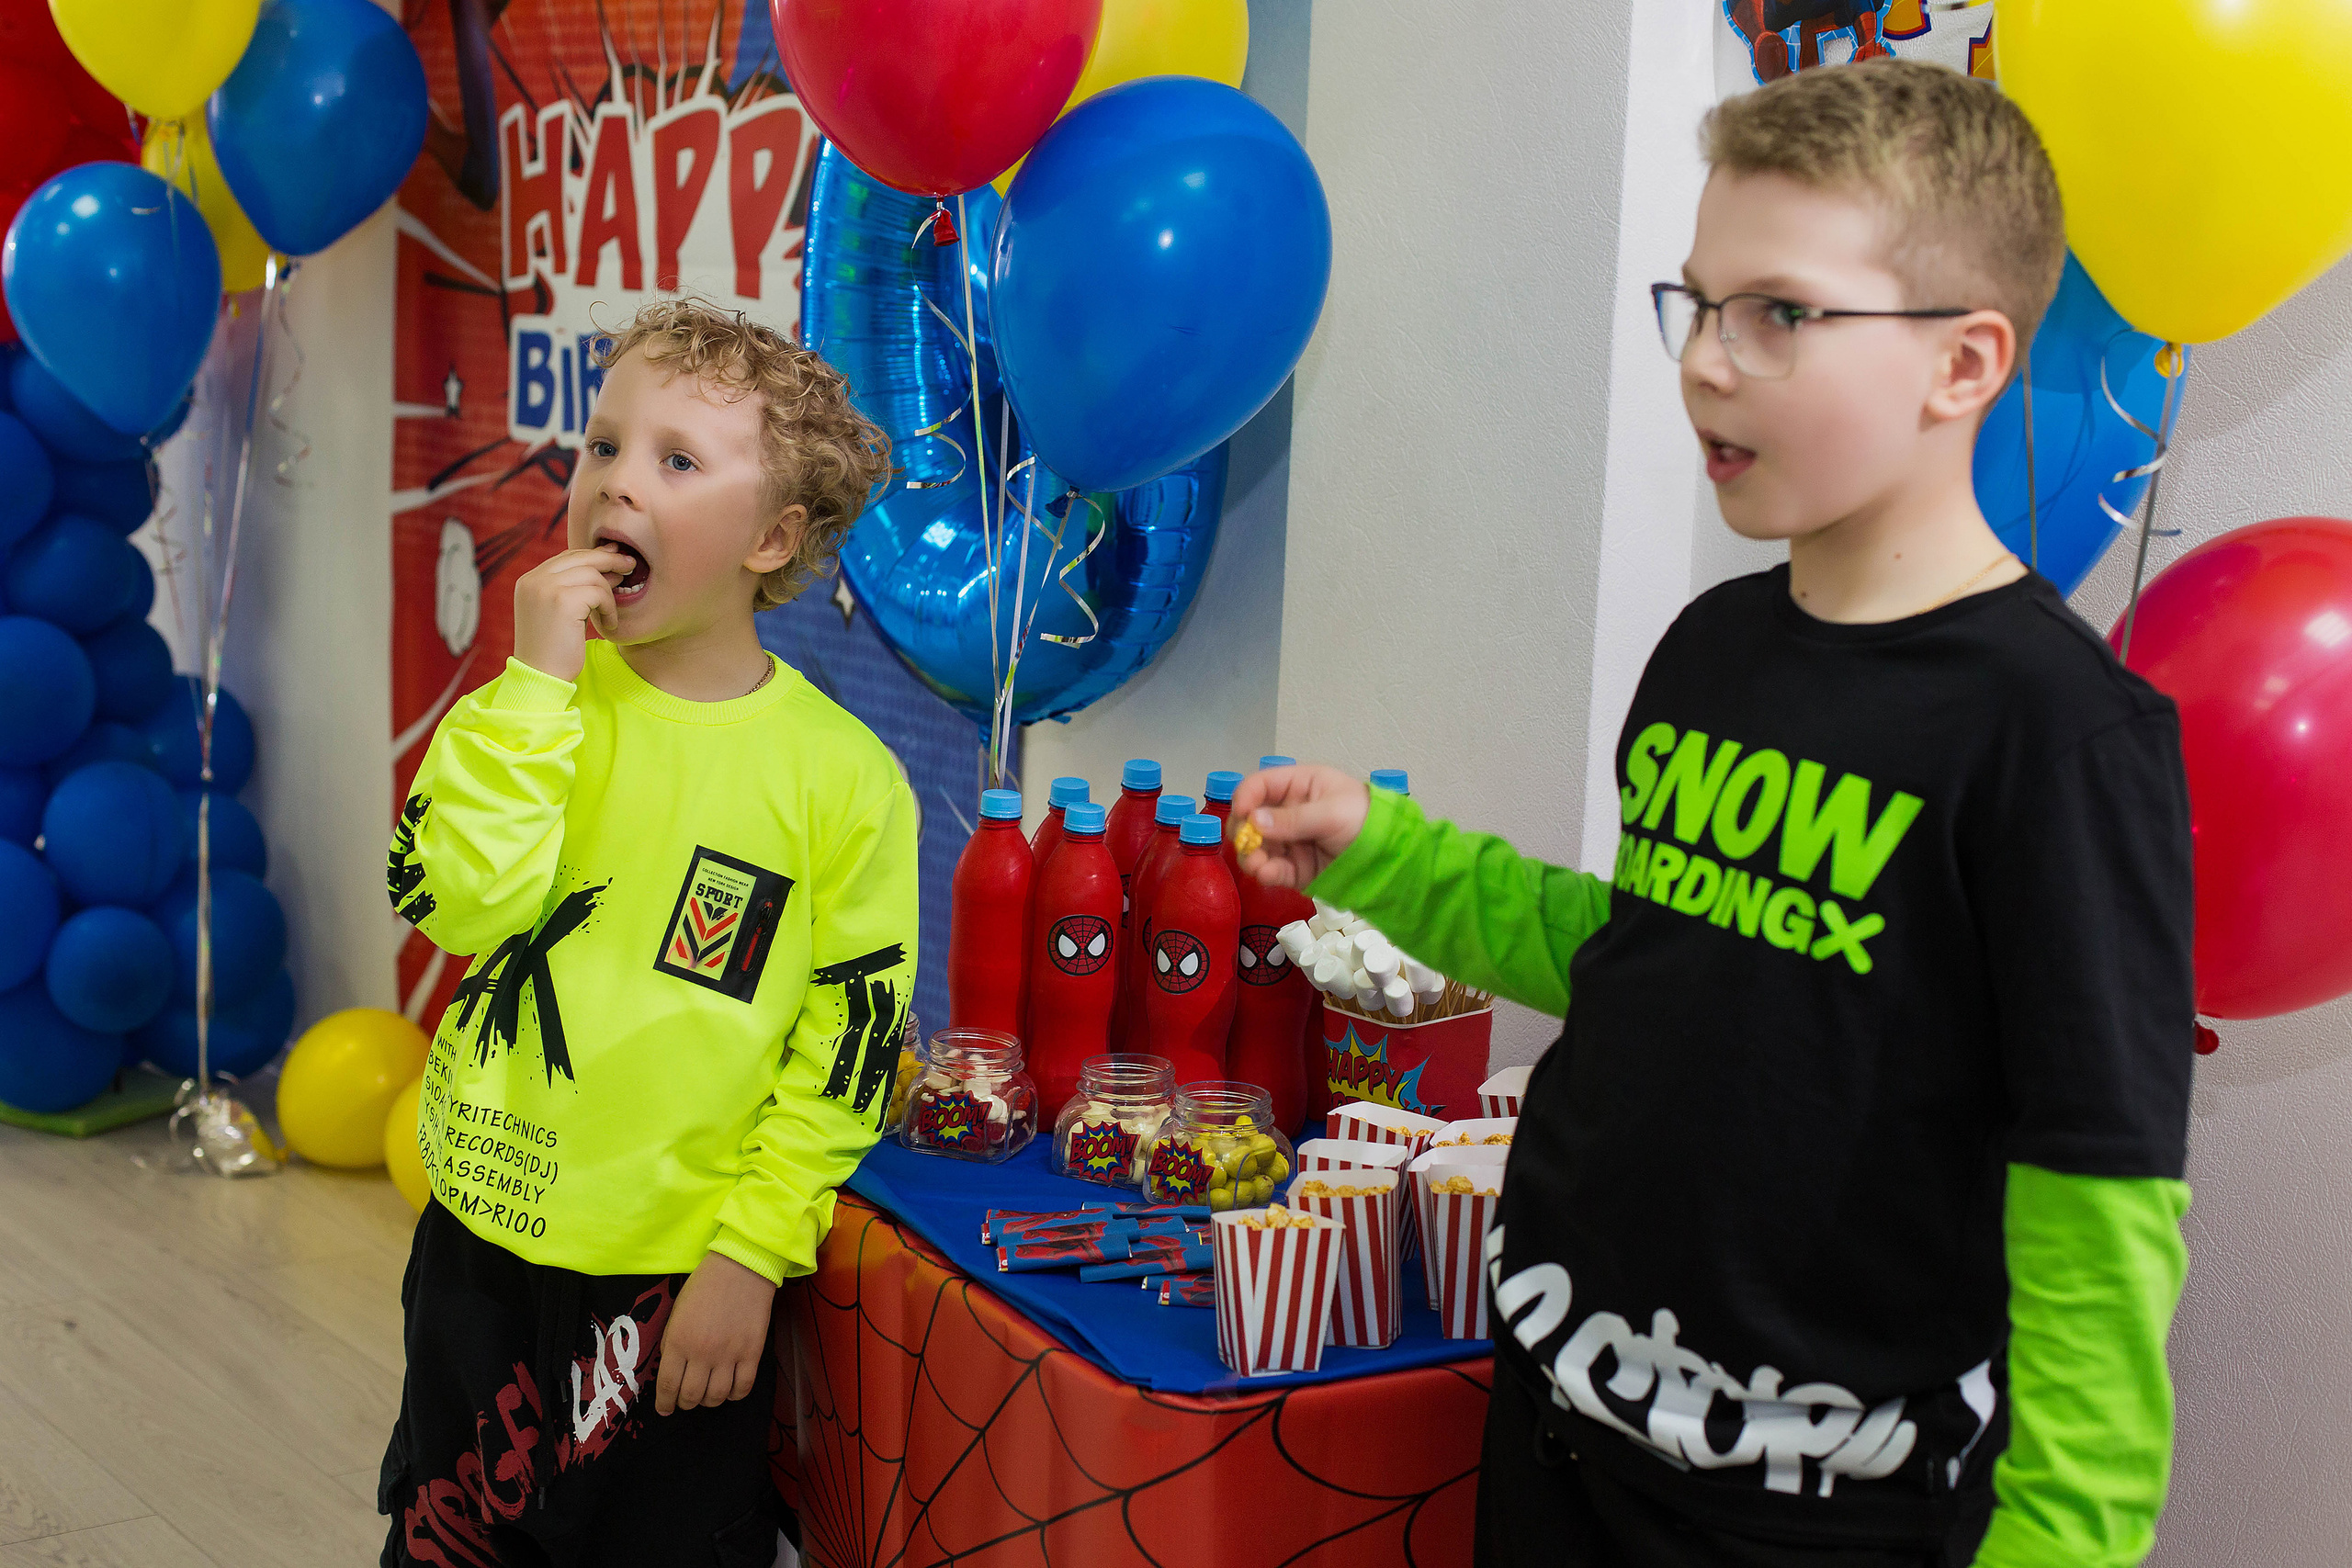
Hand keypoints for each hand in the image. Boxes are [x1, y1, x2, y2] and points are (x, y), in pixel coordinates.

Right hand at [512, 547, 628, 681]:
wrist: (541, 678)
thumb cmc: (554, 650)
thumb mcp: (559, 613)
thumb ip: (572, 589)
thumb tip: (607, 565)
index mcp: (529, 581)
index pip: (567, 557)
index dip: (594, 556)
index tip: (616, 558)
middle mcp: (534, 580)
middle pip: (581, 557)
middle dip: (609, 559)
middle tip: (630, 565)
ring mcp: (545, 588)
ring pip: (593, 574)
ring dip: (609, 594)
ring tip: (610, 615)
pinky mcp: (562, 600)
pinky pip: (599, 592)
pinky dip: (610, 608)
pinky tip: (609, 625)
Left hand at [654, 1251, 775, 1415]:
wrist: (742, 1268)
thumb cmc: (704, 1286)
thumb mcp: (677, 1312)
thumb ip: (672, 1342)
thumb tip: (673, 1369)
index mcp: (678, 1341)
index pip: (668, 1385)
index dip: (665, 1403)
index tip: (665, 1409)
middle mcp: (702, 1353)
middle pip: (691, 1396)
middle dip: (685, 1403)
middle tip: (686, 1400)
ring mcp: (729, 1355)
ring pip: (716, 1397)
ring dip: (708, 1401)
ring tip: (707, 1394)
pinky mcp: (752, 1353)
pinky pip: (743, 1388)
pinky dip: (734, 1395)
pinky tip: (729, 1389)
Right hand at [1228, 764, 1370, 890]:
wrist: (1391, 857)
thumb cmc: (1365, 820)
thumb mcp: (1332, 813)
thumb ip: (1293, 819)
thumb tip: (1253, 821)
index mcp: (1298, 786)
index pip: (1260, 785)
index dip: (1245, 798)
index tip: (1241, 815)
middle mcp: (1288, 812)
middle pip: (1250, 819)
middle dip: (1243, 832)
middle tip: (1245, 845)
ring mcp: (1290, 841)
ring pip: (1257, 847)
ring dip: (1251, 855)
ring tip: (1257, 865)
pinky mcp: (1295, 867)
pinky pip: (1272, 869)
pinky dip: (1265, 872)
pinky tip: (1266, 874)